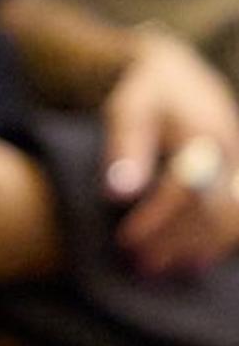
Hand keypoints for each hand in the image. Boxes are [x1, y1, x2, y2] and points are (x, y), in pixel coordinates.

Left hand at [102, 29, 238, 275]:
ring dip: (197, 249)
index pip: (185, 190)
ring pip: (230, 221)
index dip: (157, 220)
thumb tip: (118, 195)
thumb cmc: (148, 94)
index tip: (127, 241)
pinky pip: (236, 219)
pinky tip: (192, 262)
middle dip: (177, 242)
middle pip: (211, 212)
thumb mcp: (128, 109)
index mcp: (202, 135)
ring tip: (160, 269)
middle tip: (141, 265)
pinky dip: (216, 243)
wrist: (182, 77)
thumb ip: (125, 148)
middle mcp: (230, 155)